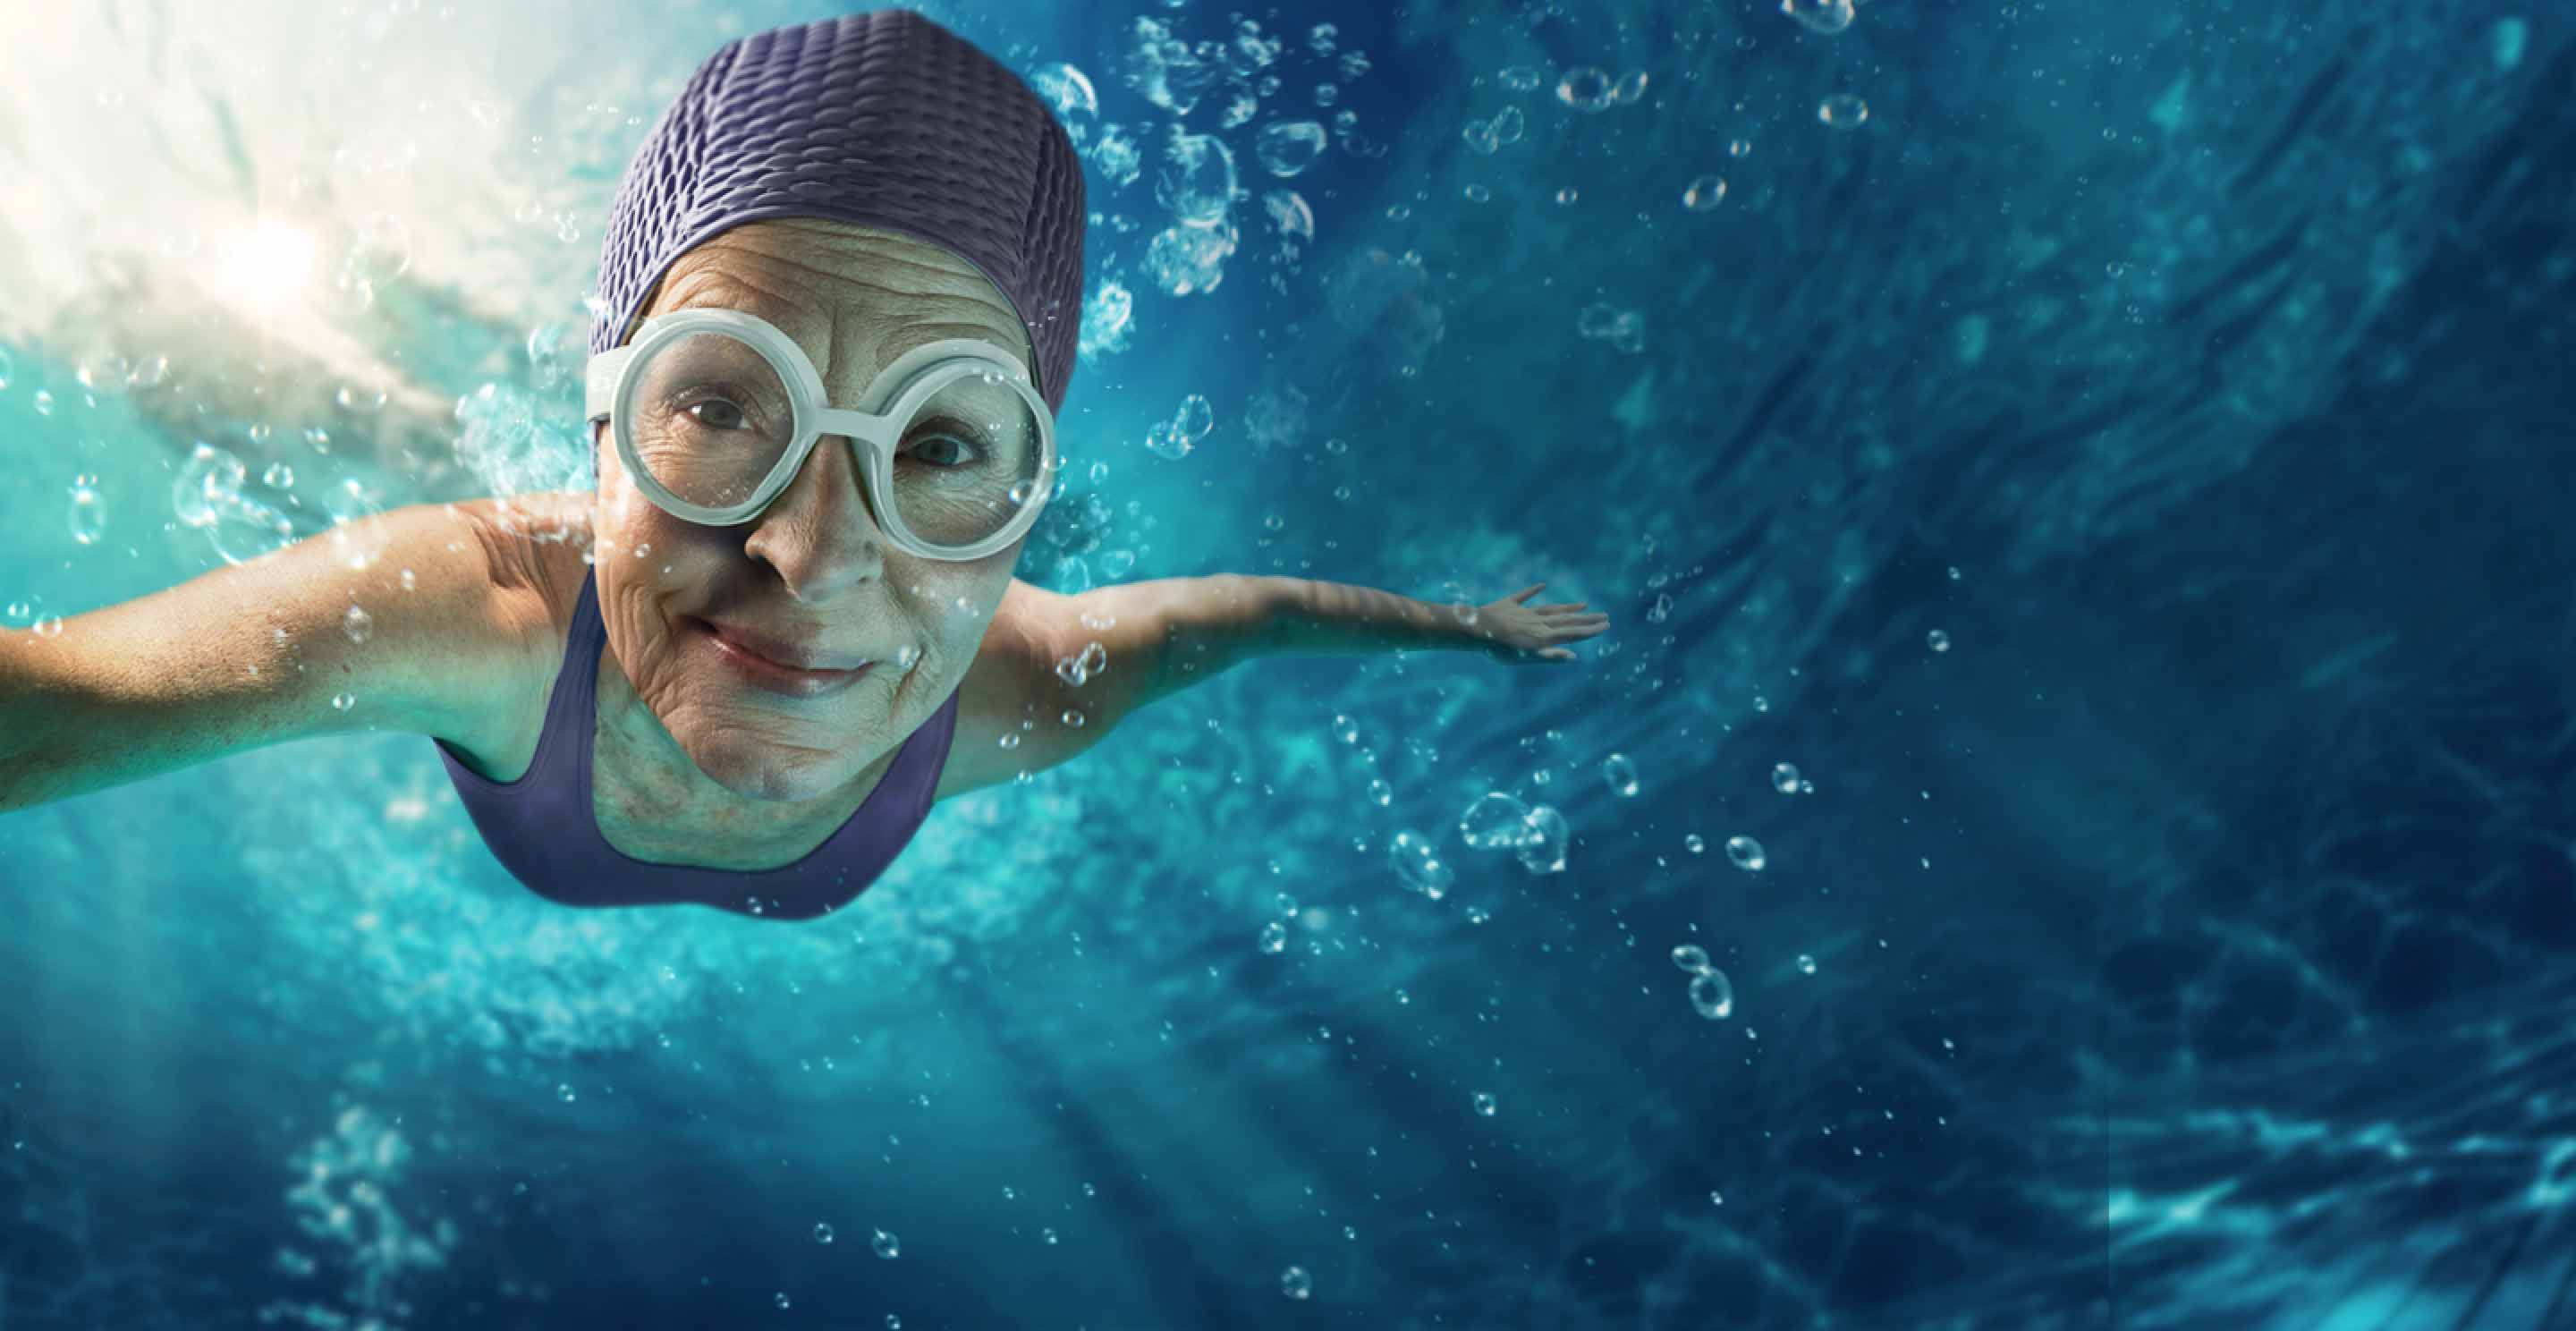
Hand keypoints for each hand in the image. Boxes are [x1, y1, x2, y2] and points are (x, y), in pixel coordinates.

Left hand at [1468, 583, 1611, 664]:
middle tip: (1605, 616)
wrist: (1477, 630)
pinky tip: (1543, 585)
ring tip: (1584, 604)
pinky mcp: (1509, 604)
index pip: (1572, 633)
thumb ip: (1549, 657)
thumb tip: (1573, 657)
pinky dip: (1533, 590)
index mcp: (1543, 636)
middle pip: (1567, 620)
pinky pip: (1524, 596)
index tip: (1606, 625)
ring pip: (1552, 609)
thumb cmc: (1500, 649)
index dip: (1590, 630)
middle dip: (1587, 619)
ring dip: (1569, 607)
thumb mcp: (1526, 658)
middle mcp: (1538, 622)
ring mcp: (1525, 612)